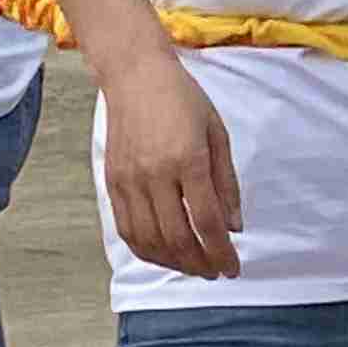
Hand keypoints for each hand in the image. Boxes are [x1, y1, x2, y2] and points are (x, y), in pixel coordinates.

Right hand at [99, 45, 242, 280]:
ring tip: (194, 268)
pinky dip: (147, 250)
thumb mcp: (217, 133)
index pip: (206, 222)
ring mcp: (129, 181)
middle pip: (178, 238)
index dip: (222, 252)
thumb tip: (234, 227)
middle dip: (201, 263)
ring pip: (150, 240)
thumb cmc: (182, 99)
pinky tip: (164, 255)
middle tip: (216, 272)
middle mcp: (155, 174)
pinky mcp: (112, 182)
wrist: (134, 75)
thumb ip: (226, 183)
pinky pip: (127, 229)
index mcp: (187, 159)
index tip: (233, 268)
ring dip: (174, 263)